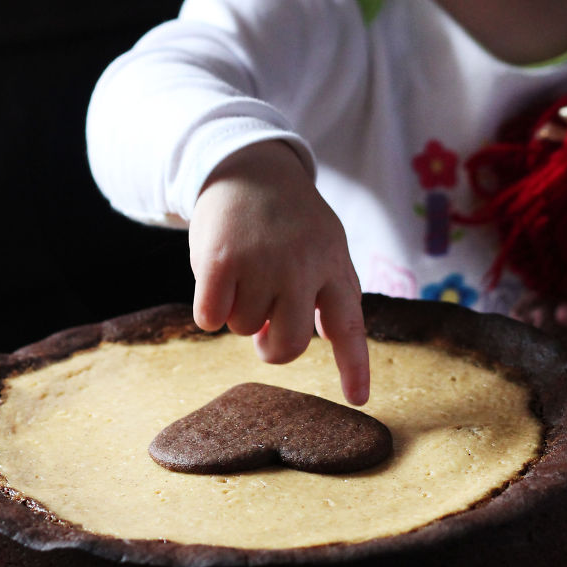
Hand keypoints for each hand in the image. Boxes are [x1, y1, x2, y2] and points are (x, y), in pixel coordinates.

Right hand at [189, 141, 369, 403]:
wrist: (247, 166)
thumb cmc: (287, 217)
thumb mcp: (324, 242)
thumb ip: (322, 291)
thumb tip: (281, 344)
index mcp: (333, 264)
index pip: (349, 326)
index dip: (354, 367)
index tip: (358, 400)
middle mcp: (302, 265)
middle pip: (290, 345)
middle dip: (272, 347)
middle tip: (262, 332)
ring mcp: (262, 262)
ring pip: (244, 328)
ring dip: (237, 311)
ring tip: (243, 274)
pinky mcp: (220, 260)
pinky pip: (210, 318)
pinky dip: (208, 310)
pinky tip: (215, 280)